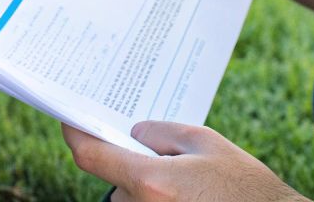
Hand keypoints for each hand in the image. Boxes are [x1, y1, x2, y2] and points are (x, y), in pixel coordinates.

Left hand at [61, 122, 303, 201]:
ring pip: (131, 198)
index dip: (75, 133)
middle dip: (132, 163)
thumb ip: (161, 133)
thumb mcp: (205, 143)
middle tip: (164, 154)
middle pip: (116, 180)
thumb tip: (134, 133)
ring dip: (149, 186)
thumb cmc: (244, 187)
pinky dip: (159, 198)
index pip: (91, 156)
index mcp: (151, 183)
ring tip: (192, 183)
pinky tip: (191, 195)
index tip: (69, 118)